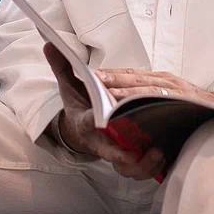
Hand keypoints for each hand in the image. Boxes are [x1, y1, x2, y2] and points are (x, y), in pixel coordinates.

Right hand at [43, 44, 165, 180]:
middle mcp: (100, 141)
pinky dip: (153, 165)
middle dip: (124, 155)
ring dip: (145, 164)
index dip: (97, 121)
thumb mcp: (70, 86)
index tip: (104, 120)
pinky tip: (164, 153)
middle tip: (141, 151)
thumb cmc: (82, 105)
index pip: (90, 122)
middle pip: (110, 154)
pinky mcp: (129, 160)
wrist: (84, 130)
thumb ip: (62, 66)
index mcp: (86, 123)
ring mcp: (116, 153)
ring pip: (129, 168)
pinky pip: (141, 169)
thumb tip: (48, 43)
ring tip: (158, 152)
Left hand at [96, 67, 213, 110]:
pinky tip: (127, 101)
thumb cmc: (198, 107)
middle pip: (135, 77)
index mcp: (163, 80)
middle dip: (113, 77)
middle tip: (93, 77)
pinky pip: (157, 97)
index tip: (95, 74)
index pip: (134, 74)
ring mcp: (175, 89)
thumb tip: (132, 100)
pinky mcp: (182, 98)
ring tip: (104, 88)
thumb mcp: (175, 97)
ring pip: (144, 85)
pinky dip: (142, 97)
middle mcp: (168, 81)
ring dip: (124, 86)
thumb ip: (155, 96)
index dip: (115, 74)